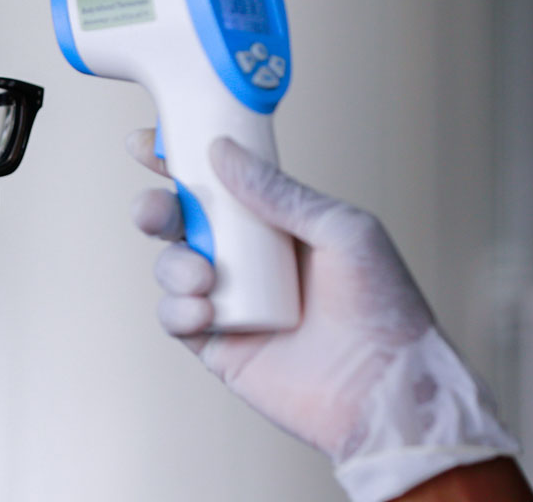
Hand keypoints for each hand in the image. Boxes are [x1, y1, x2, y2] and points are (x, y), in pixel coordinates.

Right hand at [127, 131, 519, 501]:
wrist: (386, 389)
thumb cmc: (384, 308)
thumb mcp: (342, 231)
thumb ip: (279, 192)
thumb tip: (222, 152)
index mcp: (275, 223)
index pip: (218, 182)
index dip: (178, 159)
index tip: (145, 142)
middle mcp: (247, 258)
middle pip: (180, 221)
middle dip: (156, 209)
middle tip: (156, 211)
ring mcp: (230, 300)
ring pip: (171, 266)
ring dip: (174, 265)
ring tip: (205, 278)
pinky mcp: (218, 343)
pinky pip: (175, 316)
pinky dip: (178, 308)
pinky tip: (205, 310)